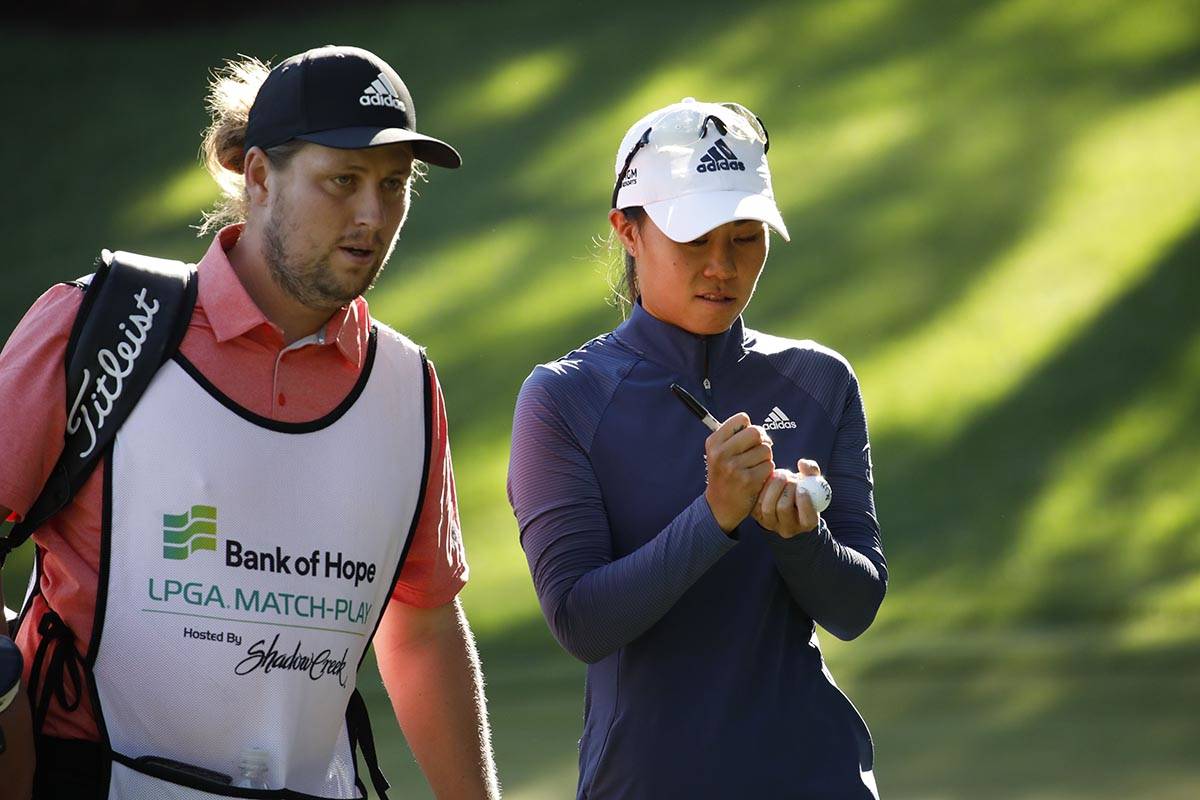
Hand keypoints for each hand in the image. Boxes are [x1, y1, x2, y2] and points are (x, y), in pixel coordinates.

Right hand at [704, 413, 774, 532]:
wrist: (720, 506)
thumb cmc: (724, 475)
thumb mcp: (718, 453)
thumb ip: (733, 436)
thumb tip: (757, 428)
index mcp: (714, 442)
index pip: (742, 418)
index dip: (749, 427)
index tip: (747, 439)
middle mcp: (722, 453)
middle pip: (756, 432)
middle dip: (761, 441)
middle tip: (757, 451)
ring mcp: (734, 467)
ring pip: (766, 449)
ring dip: (765, 458)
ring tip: (754, 467)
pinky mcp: (748, 481)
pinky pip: (769, 465)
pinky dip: (767, 471)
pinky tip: (757, 477)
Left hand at [752, 459, 822, 537]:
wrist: (784, 493)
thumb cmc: (801, 487)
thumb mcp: (811, 479)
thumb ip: (811, 470)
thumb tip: (803, 464)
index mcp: (807, 522)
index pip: (808, 520)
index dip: (805, 503)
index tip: (802, 487)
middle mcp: (788, 528)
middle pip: (784, 509)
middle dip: (787, 489)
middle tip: (789, 477)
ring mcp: (770, 523)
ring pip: (768, 507)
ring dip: (773, 488)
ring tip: (779, 476)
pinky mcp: (756, 515)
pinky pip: (756, 502)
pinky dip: (762, 488)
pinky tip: (769, 479)